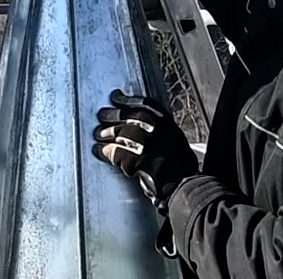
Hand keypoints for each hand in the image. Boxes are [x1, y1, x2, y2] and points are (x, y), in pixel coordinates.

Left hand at [91, 89, 197, 208]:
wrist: (183, 186)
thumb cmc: (179, 167)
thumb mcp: (173, 140)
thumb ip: (158, 130)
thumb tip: (133, 122)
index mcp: (168, 124)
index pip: (145, 104)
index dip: (127, 100)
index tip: (115, 97)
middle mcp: (160, 131)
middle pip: (129, 116)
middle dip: (113, 115)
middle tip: (102, 116)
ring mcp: (150, 145)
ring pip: (121, 132)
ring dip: (107, 133)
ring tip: (99, 134)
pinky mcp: (139, 160)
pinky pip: (117, 152)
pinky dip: (105, 151)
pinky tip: (100, 151)